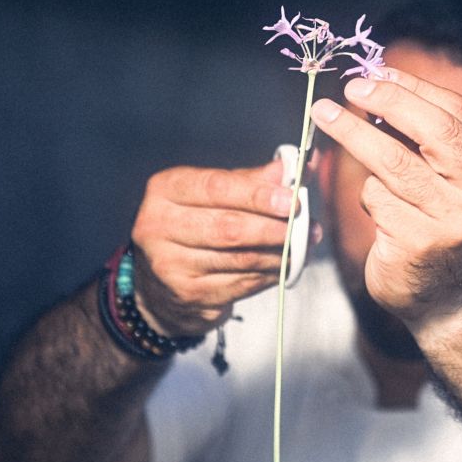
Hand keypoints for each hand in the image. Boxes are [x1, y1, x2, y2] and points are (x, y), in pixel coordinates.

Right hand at [129, 160, 299, 335]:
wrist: (161, 279)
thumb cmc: (195, 223)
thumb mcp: (215, 193)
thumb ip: (253, 180)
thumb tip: (296, 167)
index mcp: (166, 189)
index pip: (217, 187)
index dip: (258, 195)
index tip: (290, 199)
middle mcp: (158, 225)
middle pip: (229, 227)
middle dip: (273, 228)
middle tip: (302, 226)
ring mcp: (170, 264)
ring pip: (240, 259)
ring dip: (278, 253)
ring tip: (299, 245)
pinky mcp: (188, 295)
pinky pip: (242, 283)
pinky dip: (269, 275)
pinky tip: (281, 266)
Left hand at [311, 70, 461, 330]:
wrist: (456, 305)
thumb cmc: (450, 232)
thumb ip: (439, 144)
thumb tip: (385, 87)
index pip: (460, 115)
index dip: (417, 89)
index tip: (380, 71)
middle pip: (435, 131)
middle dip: (389, 100)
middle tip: (353, 87)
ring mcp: (453, 222)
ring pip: (394, 162)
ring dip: (353, 133)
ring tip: (326, 114)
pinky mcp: (418, 245)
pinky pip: (377, 200)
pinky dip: (368, 194)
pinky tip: (375, 206)